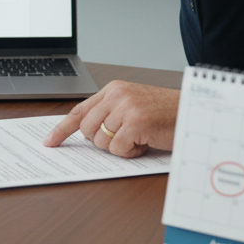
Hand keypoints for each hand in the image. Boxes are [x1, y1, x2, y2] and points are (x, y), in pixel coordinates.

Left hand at [42, 81, 178, 157]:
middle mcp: (117, 95)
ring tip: (139, 138)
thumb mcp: (133, 107)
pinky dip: (130, 153)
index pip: (79, 110)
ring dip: (120, 148)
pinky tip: (145, 143)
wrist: (193, 113)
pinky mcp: (135, 123)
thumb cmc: (166, 114)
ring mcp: (126, 108)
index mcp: (114, 90)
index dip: (62, 129)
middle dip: (102, 142)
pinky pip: (117, 149)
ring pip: (101, 142)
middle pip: (87, 130)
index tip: (50, 142)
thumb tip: (88, 134)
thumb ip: (110, 114)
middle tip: (124, 139)